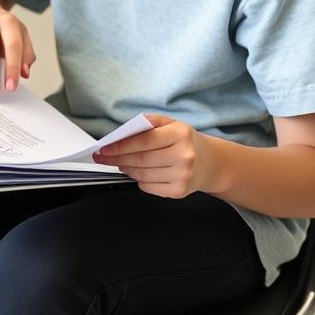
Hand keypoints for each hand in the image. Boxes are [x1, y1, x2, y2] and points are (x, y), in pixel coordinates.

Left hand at [93, 114, 220, 198]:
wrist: (211, 163)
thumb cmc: (184, 141)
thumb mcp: (171, 124)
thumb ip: (148, 123)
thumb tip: (122, 132)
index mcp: (180, 134)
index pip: (144, 141)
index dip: (121, 146)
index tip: (103, 148)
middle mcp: (184, 156)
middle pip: (141, 160)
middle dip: (117, 159)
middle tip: (103, 158)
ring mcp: (183, 176)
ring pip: (142, 175)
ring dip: (126, 169)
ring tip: (121, 164)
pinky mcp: (180, 191)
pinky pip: (149, 187)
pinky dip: (138, 181)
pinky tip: (138, 174)